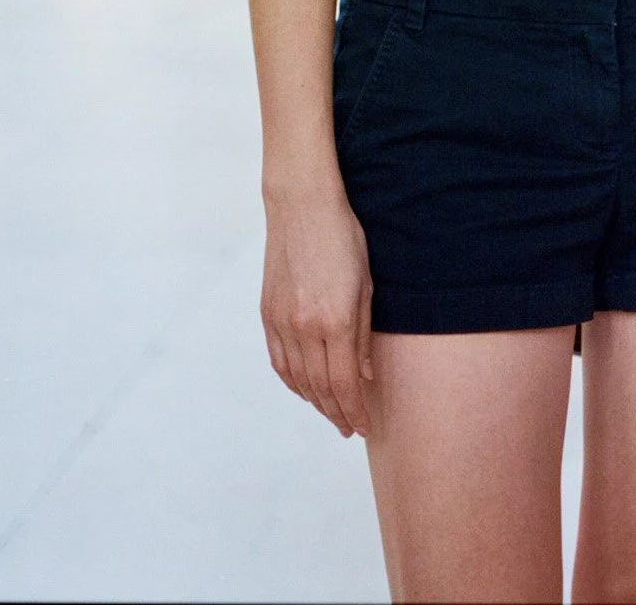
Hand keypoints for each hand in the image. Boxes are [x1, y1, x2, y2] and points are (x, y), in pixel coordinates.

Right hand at [260, 184, 374, 437]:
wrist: (302, 207)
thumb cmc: (345, 238)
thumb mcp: (367, 282)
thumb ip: (364, 333)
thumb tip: (365, 375)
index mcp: (335, 319)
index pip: (344, 382)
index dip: (355, 408)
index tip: (365, 426)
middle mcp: (304, 327)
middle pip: (320, 387)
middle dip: (337, 412)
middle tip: (351, 428)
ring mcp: (282, 322)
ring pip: (297, 379)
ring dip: (315, 402)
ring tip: (332, 414)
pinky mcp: (268, 314)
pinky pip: (279, 361)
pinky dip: (293, 382)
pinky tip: (305, 390)